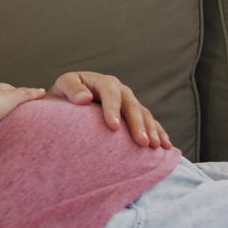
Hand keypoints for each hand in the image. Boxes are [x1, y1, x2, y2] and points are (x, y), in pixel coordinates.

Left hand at [48, 71, 171, 148]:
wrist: (69, 100)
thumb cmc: (65, 94)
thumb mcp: (63, 85)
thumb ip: (71, 89)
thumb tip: (85, 98)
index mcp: (103, 82)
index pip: (111, 94)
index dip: (113, 109)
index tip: (114, 127)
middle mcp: (120, 90)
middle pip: (132, 106)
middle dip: (138, 124)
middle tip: (142, 142)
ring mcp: (129, 102)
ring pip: (144, 115)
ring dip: (151, 130)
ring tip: (153, 146)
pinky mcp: (134, 114)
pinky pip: (150, 122)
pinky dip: (159, 133)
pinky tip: (164, 146)